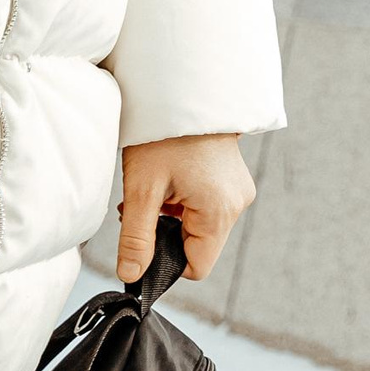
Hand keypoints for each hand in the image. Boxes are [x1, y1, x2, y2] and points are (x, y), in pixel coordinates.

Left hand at [117, 133, 253, 281]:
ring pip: (199, 227)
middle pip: (197, 247)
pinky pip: (205, 208)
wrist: (183, 95)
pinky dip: (181, 204)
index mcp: (220, 212)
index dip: (166, 263)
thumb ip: (136, 239)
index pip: (197, 267)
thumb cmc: (163, 137)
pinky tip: (165, 183)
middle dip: (164, 235)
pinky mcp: (232, 182)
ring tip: (151, 191)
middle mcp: (237, 205)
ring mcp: (237, 192)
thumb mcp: (142, 191)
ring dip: (170, 218)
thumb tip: (132, 275)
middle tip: (140, 209)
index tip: (142, 243)